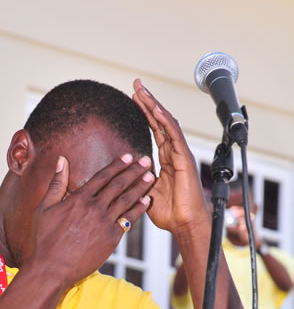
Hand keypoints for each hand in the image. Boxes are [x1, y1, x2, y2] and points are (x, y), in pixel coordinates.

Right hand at [28, 152, 153, 287]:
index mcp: (79, 199)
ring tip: (151, 176)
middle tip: (146, 160)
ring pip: (127, 200)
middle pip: (118, 185)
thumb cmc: (45, 240)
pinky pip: (129, 220)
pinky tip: (146, 200)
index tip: (128, 156)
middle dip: (134, 171)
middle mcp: (94, 208)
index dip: (117, 165)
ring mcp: (104, 223)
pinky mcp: (111, 238)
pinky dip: (139, 209)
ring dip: (141, 186)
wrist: (52, 268)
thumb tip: (62, 160)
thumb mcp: (45, 208)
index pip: (102, 177)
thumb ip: (56, 183)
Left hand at [132, 79, 208, 234]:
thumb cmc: (168, 213)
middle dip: (147, 102)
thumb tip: (124, 174)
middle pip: (160, 120)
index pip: (154, 129)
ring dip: (154, 105)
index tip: (133, 98)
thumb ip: (136, 180)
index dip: (144, 113)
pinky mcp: (184, 158)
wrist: (184, 224)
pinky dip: (165, 120)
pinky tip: (155, 109)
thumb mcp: (145, 192)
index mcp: (165, 159)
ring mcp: (180, 153)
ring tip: (141, 90)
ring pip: (166, 122)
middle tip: (136, 85)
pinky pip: (174, 135)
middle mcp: (173, 152)